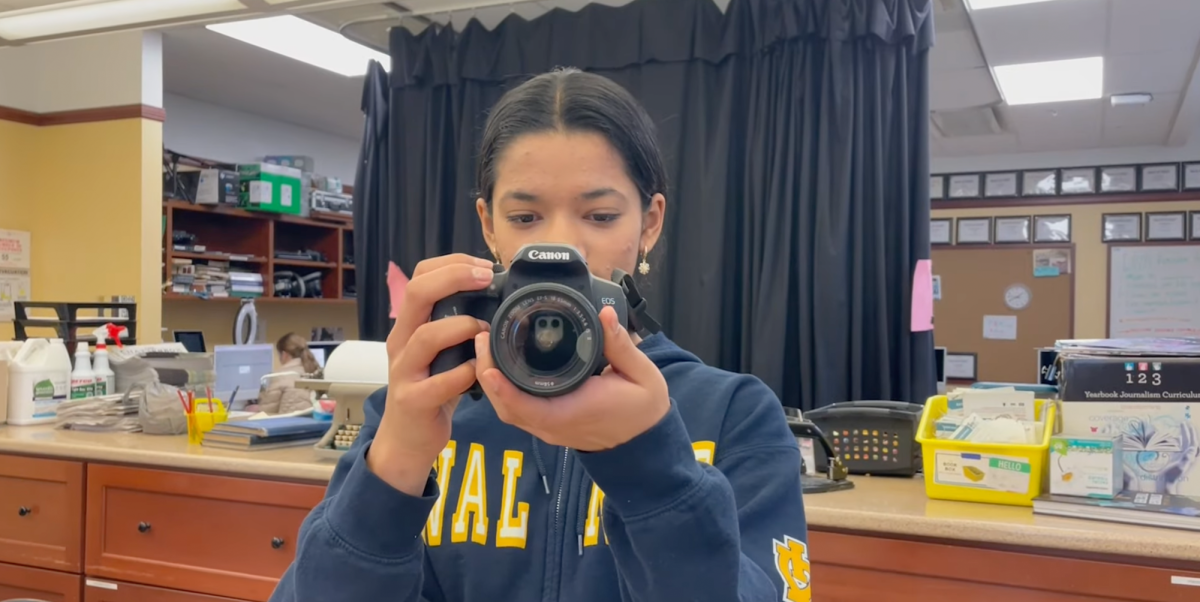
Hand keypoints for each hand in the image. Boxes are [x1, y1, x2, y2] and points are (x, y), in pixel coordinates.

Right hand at [368, 253, 493, 494]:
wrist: (407, 438)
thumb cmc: (431, 387)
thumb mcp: (441, 350)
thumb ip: (457, 325)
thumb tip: (496, 296)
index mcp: (409, 324)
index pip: (419, 277)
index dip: (450, 264)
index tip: (483, 265)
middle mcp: (401, 341)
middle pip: (415, 293)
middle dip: (453, 278)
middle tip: (486, 278)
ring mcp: (404, 371)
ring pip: (424, 337)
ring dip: (460, 327)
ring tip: (484, 329)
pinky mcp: (413, 401)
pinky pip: (438, 383)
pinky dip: (463, 374)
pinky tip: (479, 371)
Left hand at [474, 305, 669, 451]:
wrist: (646, 443)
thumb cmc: (643, 410)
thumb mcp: (642, 374)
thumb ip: (621, 345)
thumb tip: (606, 315)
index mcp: (573, 412)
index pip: (527, 405)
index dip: (502, 387)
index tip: (488, 364)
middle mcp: (554, 424)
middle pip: (506, 408)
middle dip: (487, 375)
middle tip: (482, 338)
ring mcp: (549, 427)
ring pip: (507, 411)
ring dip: (491, 383)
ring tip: (486, 347)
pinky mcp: (548, 425)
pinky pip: (516, 411)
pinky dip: (502, 391)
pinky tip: (499, 366)